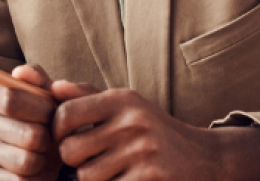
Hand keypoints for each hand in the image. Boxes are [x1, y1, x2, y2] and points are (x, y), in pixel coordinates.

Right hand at [0, 65, 60, 180]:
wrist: (29, 151)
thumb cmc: (40, 119)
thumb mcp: (42, 96)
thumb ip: (38, 79)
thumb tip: (22, 72)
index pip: (12, 100)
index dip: (41, 110)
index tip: (52, 115)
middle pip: (29, 135)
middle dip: (49, 139)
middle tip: (50, 139)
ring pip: (27, 162)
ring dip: (43, 162)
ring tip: (43, 155)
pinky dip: (36, 179)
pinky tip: (36, 172)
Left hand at [51, 82, 259, 180]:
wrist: (205, 156)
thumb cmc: (154, 130)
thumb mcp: (126, 105)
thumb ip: (88, 96)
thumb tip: (54, 87)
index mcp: (122, 100)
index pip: (65, 114)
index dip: (57, 132)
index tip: (66, 139)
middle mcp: (132, 122)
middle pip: (70, 151)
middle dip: (73, 161)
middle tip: (87, 161)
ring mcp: (143, 152)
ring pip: (87, 177)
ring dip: (93, 180)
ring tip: (109, 171)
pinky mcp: (151, 178)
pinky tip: (126, 179)